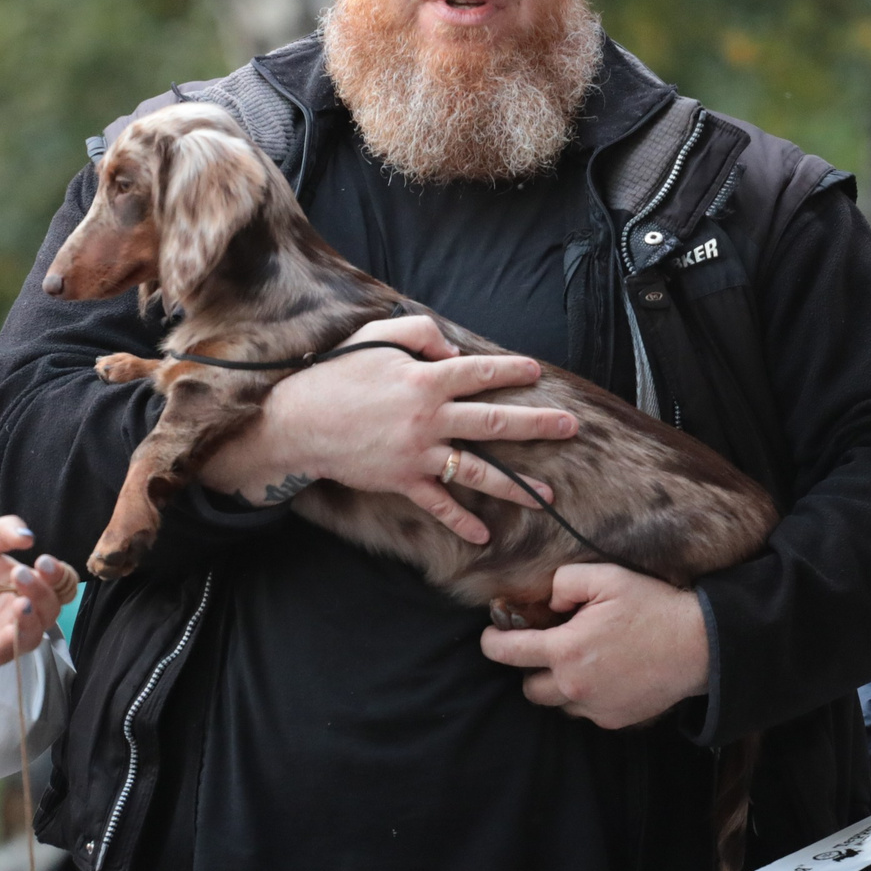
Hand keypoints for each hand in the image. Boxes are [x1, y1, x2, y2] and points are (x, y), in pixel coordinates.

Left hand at [0, 518, 74, 668]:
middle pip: (52, 609)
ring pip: (37, 634)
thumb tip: (29, 536)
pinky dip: (16, 637)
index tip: (45, 562)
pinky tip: (12, 619)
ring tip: (19, 599)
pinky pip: (9, 651)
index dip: (60, 576)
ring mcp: (5, 634)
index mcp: (26, 585)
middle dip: (44, 592)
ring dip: (34, 616)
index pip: (58, 585)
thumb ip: (2, 531)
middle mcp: (21, 611)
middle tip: (20, 574)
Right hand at [196, 314, 569, 544]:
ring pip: (477, 471)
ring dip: (516, 486)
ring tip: (548, 497)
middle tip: (570, 428)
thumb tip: (454, 350)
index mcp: (426, 379)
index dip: (512, 370)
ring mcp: (419, 454)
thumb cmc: (336, 373)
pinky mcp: (402, 481)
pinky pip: (438, 505)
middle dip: (538, 425)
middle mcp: (430, 418)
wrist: (299, 421)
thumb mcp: (377, 337)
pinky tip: (483, 536)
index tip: (536, 372)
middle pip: (495, 422)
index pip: (481, 372)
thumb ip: (421, 334)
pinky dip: (461, 522)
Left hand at [477, 562, 710, 729]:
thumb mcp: (606, 578)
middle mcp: (574, 686)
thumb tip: (549, 601)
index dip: (492, 643)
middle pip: (529, 688)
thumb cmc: (653, 607)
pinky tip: (607, 674)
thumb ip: (565, 583)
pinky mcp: (615, 720)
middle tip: (548, 648)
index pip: (508, 653)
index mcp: (566, 650)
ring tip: (581, 661)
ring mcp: (595, 707)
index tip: (492, 637)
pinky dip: (587, 696)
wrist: (700, 646)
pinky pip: (586, 711)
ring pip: (557, 703)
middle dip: (531, 668)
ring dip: (559, 684)